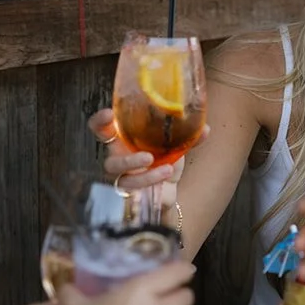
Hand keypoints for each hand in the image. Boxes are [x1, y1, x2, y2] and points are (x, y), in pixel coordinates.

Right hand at [87, 107, 207, 191]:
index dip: (99, 121)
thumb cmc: (164, 159)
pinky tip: (166, 173)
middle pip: (107, 156)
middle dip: (125, 158)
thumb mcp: (174, 144)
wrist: (168, 187)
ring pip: (118, 174)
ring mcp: (121, 175)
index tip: (110, 114)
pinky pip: (131, 187)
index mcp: (123, 138)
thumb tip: (205, 128)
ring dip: (139, 171)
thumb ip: (187, 135)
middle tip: (147, 156)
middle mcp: (117, 155)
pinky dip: (151, 179)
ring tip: (160, 166)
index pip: (101, 128)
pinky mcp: (128, 190)